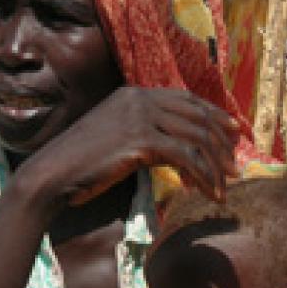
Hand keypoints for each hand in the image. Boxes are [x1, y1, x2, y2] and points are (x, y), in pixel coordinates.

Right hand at [14, 86, 239, 211]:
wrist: (50, 175)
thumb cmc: (78, 165)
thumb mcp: (112, 138)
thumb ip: (140, 134)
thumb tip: (170, 149)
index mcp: (131, 94)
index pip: (185, 99)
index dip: (214, 115)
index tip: (234, 133)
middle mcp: (138, 99)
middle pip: (196, 115)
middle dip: (222, 140)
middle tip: (235, 166)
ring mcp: (139, 117)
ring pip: (196, 136)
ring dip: (216, 163)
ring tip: (226, 185)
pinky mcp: (140, 140)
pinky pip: (185, 157)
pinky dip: (202, 176)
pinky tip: (208, 193)